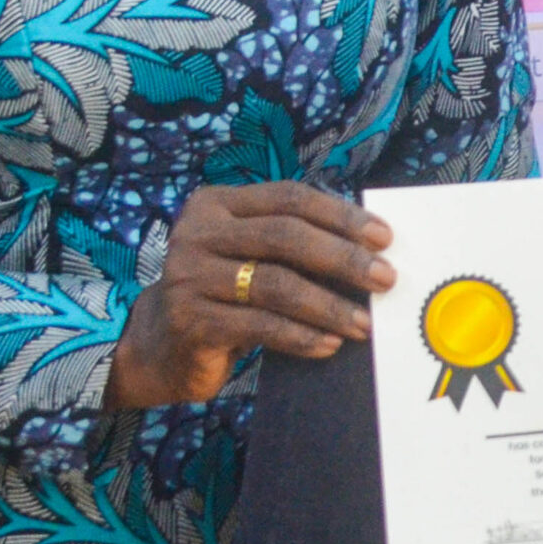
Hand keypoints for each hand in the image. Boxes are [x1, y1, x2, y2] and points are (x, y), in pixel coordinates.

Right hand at [105, 182, 393, 408]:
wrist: (158, 345)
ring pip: (276, 285)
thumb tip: (369, 250)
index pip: (289, 198)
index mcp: (216, 204)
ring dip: (330, 306)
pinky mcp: (191, 321)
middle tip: (385, 278)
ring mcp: (189, 277)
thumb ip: (290, 242)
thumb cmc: (222, 292)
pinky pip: (261, 326)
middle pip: (285, 236)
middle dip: (343, 257)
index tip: (383, 237)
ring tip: (365, 322)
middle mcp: (198, 233)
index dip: (340, 215)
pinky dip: (302, 336)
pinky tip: (330, 344)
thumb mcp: (248, 255)